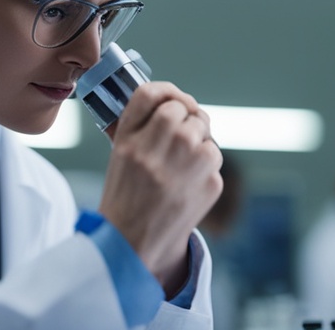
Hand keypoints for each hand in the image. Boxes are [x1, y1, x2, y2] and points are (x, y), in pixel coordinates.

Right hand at [98, 82, 222, 292]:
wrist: (134, 243)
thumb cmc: (126, 196)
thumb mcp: (120, 155)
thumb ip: (139, 125)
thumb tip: (168, 99)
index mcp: (129, 140)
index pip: (151, 94)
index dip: (166, 91)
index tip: (173, 99)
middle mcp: (158, 148)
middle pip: (183, 108)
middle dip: (185, 117)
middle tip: (180, 133)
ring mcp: (187, 166)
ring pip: (204, 131)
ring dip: (199, 139)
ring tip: (183, 162)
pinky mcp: (210, 183)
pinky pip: (214, 157)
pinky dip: (206, 166)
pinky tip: (188, 182)